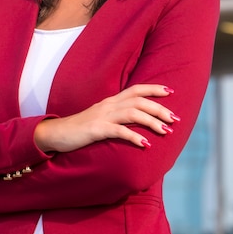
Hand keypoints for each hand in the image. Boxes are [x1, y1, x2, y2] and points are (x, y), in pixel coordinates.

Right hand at [34, 84, 178, 152]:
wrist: (56, 134)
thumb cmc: (80, 128)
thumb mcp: (101, 118)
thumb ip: (117, 117)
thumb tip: (136, 122)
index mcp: (111, 101)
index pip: (136, 89)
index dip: (153, 88)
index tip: (170, 92)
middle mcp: (109, 105)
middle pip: (139, 101)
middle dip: (159, 108)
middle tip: (175, 119)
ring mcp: (102, 116)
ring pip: (133, 113)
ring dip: (152, 121)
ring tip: (166, 131)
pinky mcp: (96, 129)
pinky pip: (118, 130)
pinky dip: (134, 136)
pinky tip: (145, 144)